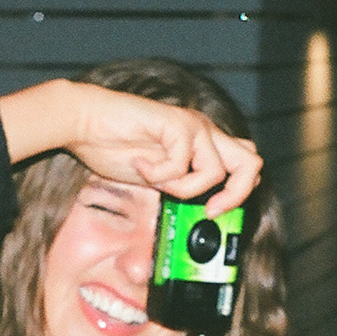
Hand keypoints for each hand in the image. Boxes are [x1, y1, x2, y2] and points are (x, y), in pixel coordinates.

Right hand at [8, 80, 263, 214]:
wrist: (84, 122)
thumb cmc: (116, 146)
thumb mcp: (159, 178)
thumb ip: (183, 186)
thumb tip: (205, 212)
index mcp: (204, 142)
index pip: (245, 165)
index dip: (238, 193)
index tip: (212, 213)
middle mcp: (204, 131)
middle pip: (251, 163)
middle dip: (235, 195)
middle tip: (208, 210)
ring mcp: (192, 125)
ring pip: (216, 171)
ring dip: (184, 188)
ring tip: (156, 180)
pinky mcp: (175, 123)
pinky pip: (182, 165)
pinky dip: (159, 174)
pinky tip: (139, 165)